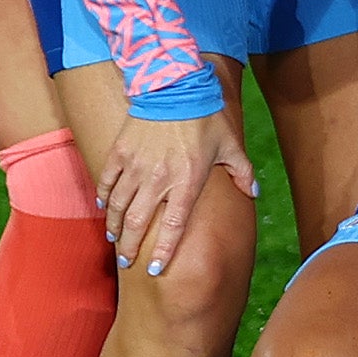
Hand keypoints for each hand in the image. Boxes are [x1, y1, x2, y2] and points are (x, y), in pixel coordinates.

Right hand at [96, 106, 258, 279]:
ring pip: (118, 206)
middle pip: (137, 223)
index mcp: (187, 182)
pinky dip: (103, 197)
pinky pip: (107, 181)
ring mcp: (136, 166)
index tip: (154, 270)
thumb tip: (254, 194)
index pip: (173, 226)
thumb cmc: (206, 117)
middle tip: (126, 262)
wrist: (175, 86)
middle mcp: (158, 179)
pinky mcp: (120, 152)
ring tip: (114, 240)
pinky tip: (103, 209)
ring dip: (114, 227)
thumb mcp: (230, 145)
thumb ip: (242, 172)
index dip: (163, 251)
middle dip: (129, 247)